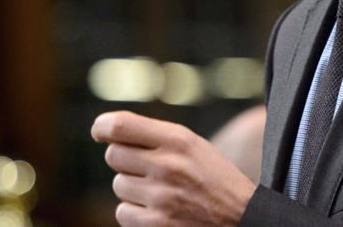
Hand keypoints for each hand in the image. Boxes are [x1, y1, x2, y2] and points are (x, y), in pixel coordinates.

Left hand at [92, 110, 255, 225]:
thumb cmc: (212, 177)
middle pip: (114, 155)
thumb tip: (108, 131)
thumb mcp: (192, 146)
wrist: (241, 218)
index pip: (120, 126)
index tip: (100, 132)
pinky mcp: (156, 225)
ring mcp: (160, 197)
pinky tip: (161, 211)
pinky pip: (123, 212)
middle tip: (148, 167)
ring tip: (163, 191)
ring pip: (118, 185)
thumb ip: (156, 137)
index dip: (102, 127)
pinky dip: (136, 213)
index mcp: (178, 139)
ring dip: (134, 189)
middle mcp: (167, 165)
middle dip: (125, 161)